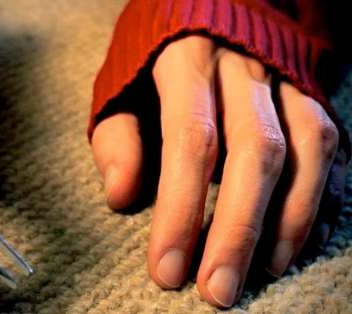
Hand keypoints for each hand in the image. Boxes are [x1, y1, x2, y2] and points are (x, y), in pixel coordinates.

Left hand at [91, 35, 346, 306]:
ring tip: (266, 271)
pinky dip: (323, 199)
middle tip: (217, 290)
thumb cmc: (154, 57)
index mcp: (188, 61)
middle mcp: (247, 68)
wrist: (210, 7)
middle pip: (256, 153)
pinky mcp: (317, 95)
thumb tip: (120, 196)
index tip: (167, 270)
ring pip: (308, 151)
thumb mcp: (119, 86)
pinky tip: (302, 241)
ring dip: (290, 219)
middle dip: (237, 229)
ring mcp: (289, 80)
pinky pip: (334, 149)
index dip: (180, 210)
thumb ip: (117, 136)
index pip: (190, 141)